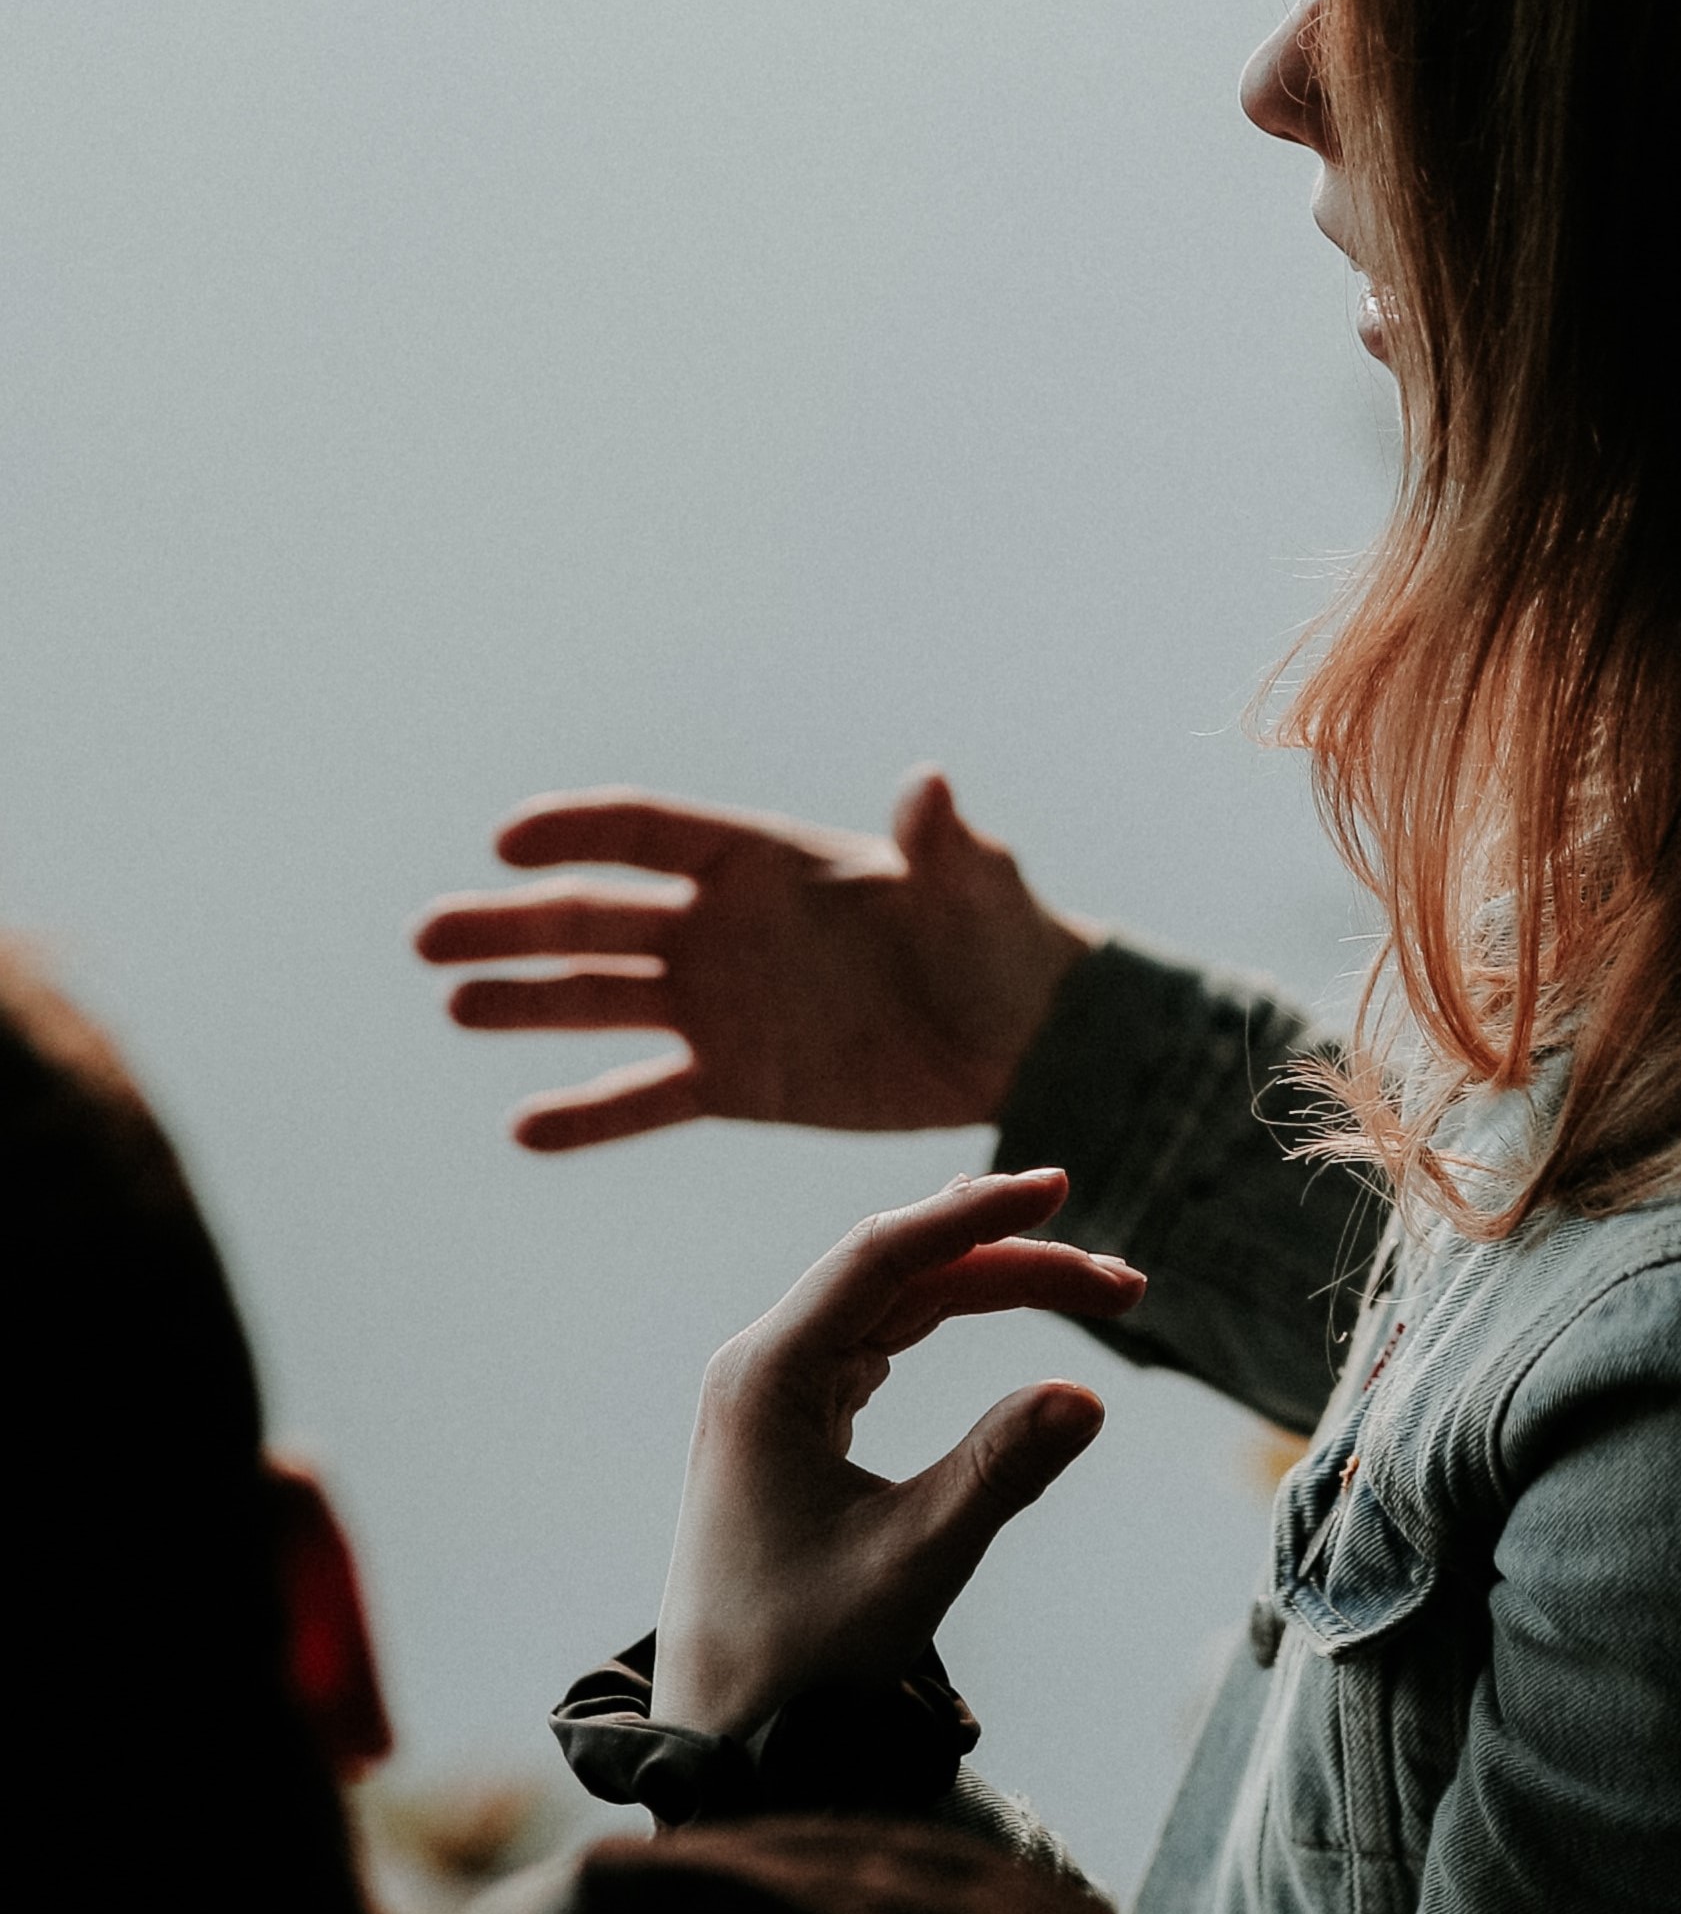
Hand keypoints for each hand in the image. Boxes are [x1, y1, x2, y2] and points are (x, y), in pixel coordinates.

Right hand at [411, 772, 1099, 1152]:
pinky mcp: (736, 1082)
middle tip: (429, 937)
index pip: (649, 832)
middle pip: (596, 917)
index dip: (578, 832)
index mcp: (764, 861)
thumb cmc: (998, 938)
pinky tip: (526, 1127)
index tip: (508, 843)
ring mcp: (720, 1005)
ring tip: (455, 1005)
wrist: (1018, 1038)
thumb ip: (941, 844)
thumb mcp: (974, 886)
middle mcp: (722, 927)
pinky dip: (589, 1115)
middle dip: (513, 924)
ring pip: (602, 1002)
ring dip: (527, 1003)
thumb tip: (930, 786)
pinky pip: (647, 1098)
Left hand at [649, 1167, 1142, 1736]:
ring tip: (1094, 1289)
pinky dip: (946, 1318)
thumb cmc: (801, 1661)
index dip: (976, 1215)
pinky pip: (877, 1340)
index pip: (883, 1256)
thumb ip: (998, 1473)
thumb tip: (1090, 1395)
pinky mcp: (790, 1426)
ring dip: (990, 1288)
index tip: (1058, 1188)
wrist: (720, 1738)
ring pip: (893, 1303)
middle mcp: (759, 1367)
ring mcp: (771, 1393)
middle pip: (899, 1272)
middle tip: (1124, 1287)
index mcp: (764, 1377)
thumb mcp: (912, 1564)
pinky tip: (992, 1297)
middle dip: (1011, 1262)